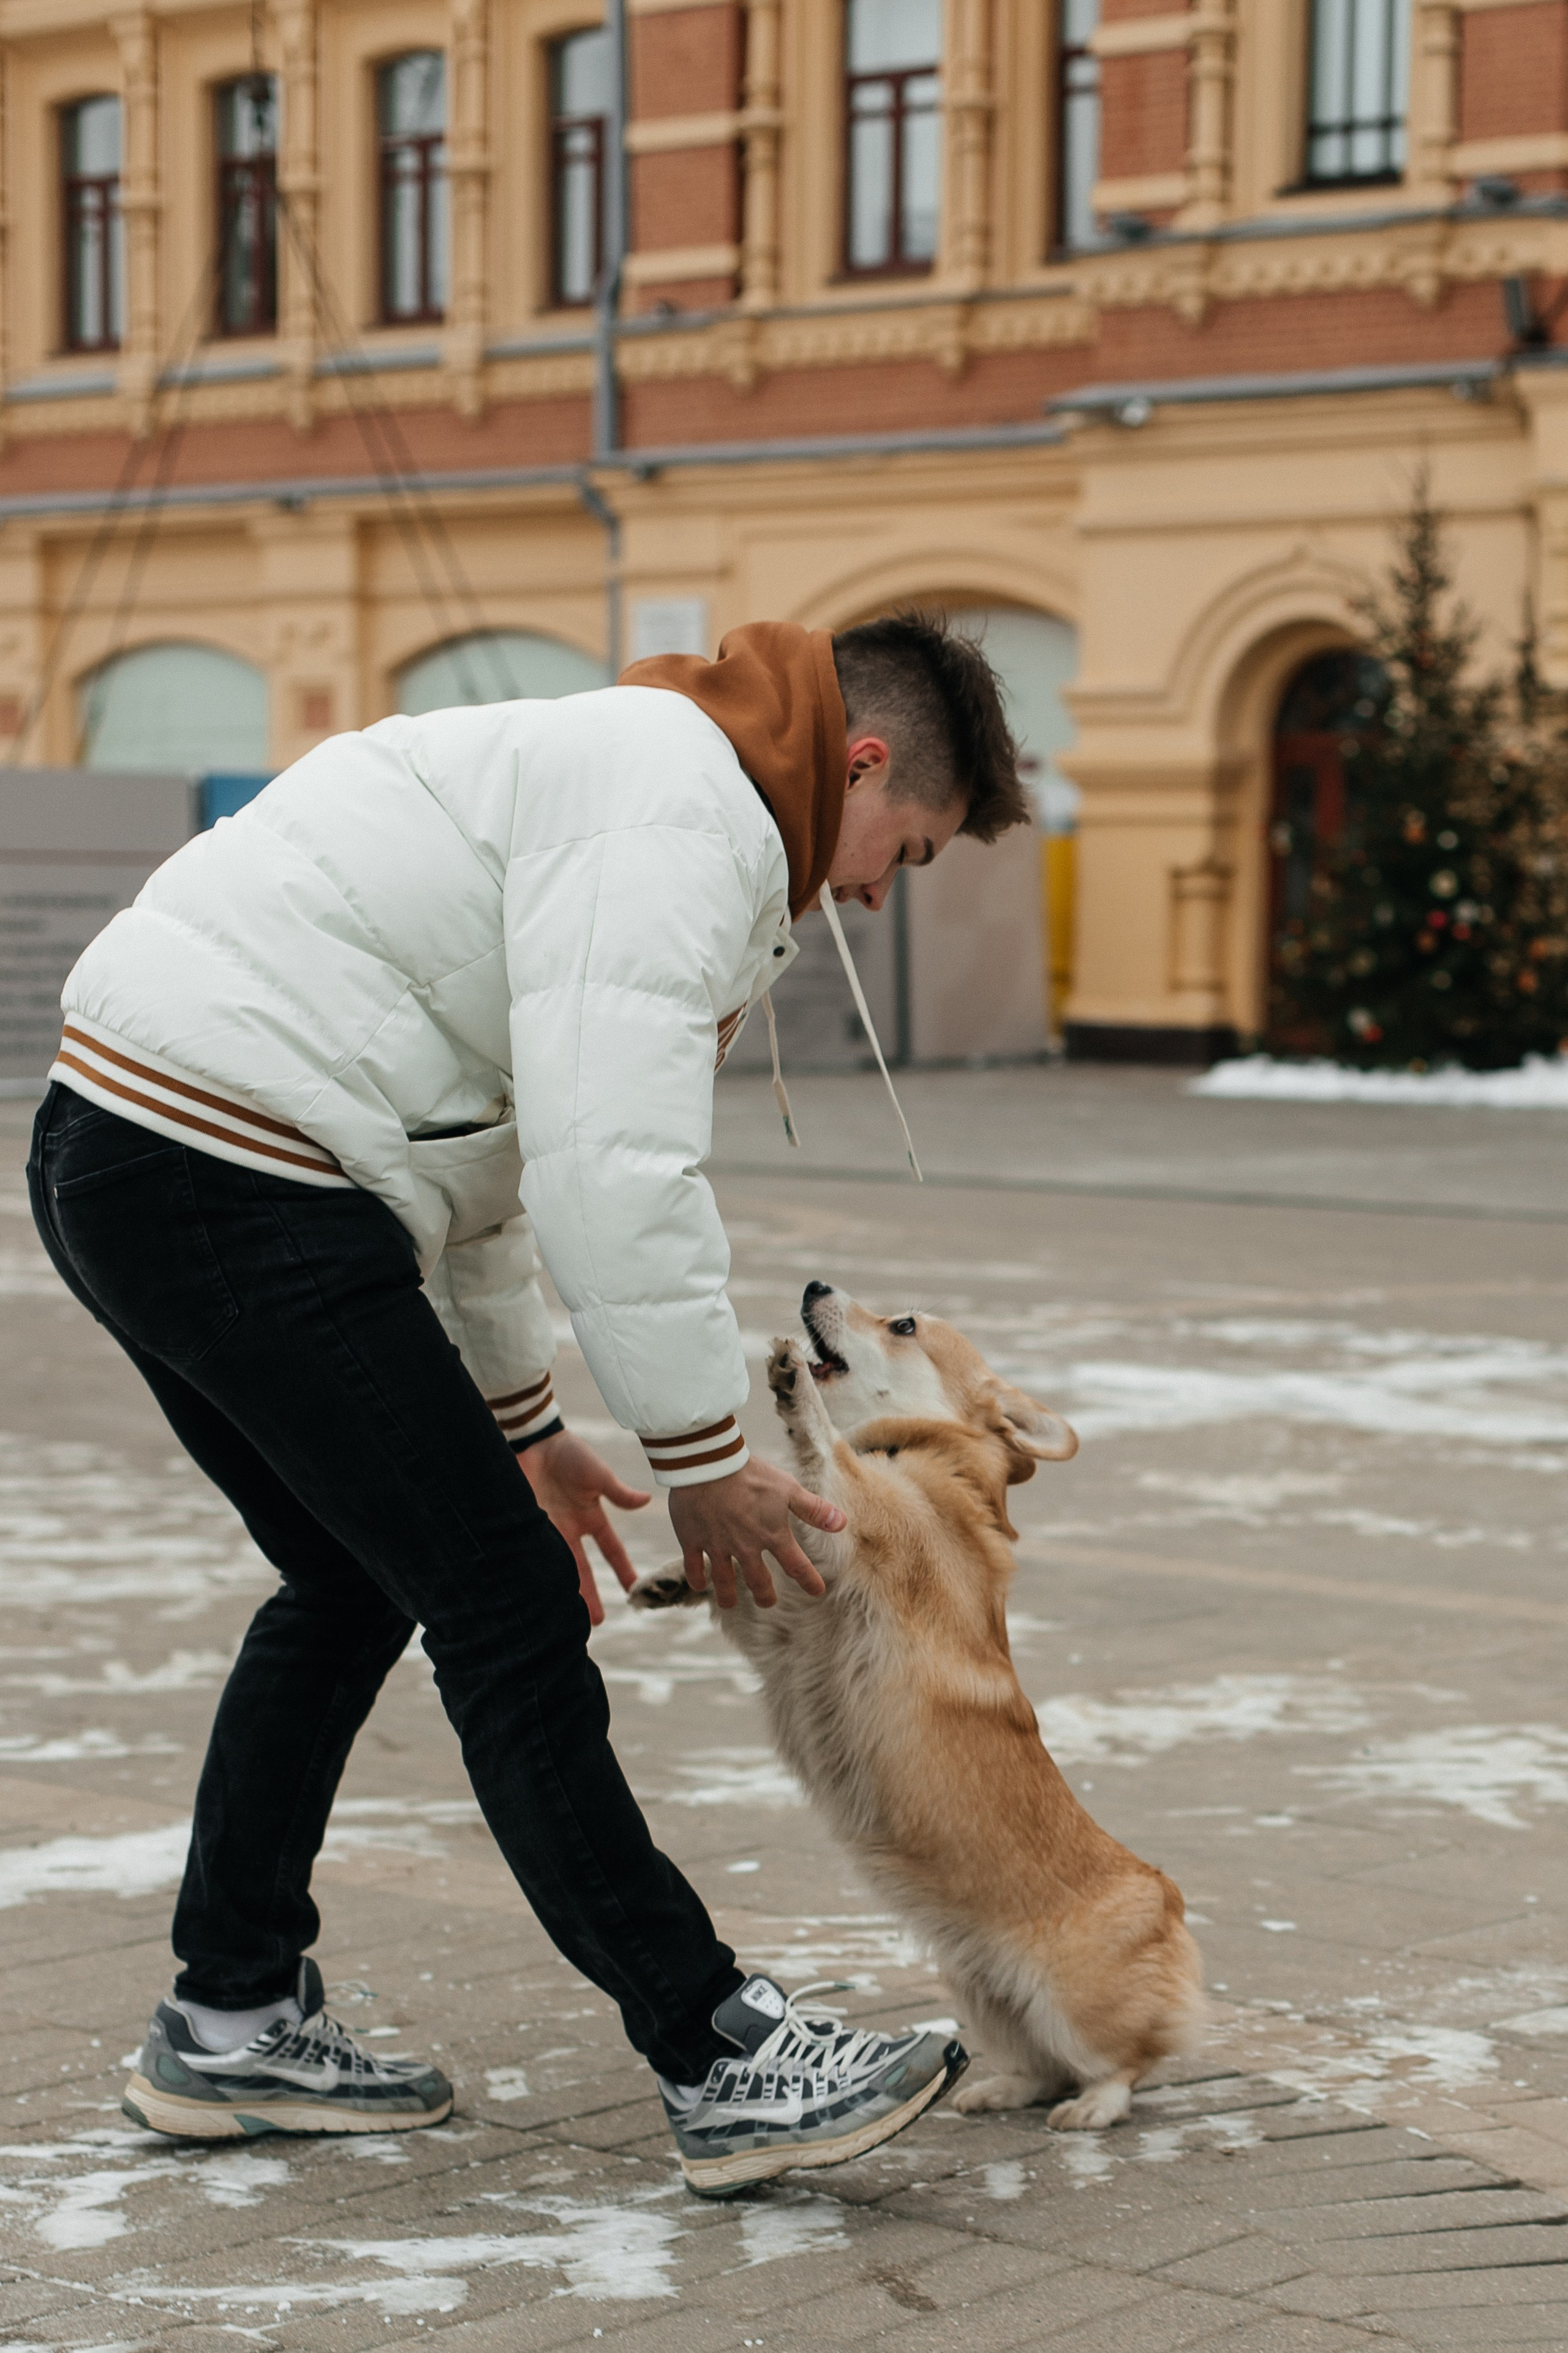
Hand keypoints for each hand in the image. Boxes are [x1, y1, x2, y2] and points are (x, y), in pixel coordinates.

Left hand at [517, 1429, 650, 1626]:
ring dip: (563, 1592)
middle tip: (596, 1622)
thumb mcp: (599, 1474)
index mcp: (591, 1516)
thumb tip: (647, 1503)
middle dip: (588, 1594)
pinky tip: (537, 1593)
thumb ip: (620, 1493)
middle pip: (581, 1568)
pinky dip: (537, 1573)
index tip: (634, 1590)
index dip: (622, 1569)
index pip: (611, 1549)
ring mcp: (547, 1528)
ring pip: (557, 1568)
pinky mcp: (526, 1525)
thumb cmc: (569, 1452)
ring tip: (566, 1618)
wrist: (534, 1441)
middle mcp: (570, 1527)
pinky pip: (533, 1554)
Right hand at [668, 1458, 844, 1610]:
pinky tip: (700, 1585)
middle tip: (767, 1602)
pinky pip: (694, 1567)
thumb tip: (842, 1524)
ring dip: (728, 1596)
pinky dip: (697, 1579)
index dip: (809, 1580)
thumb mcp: (788, 1488)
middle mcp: (746, 1547)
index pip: (796, 1566)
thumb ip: (814, 1509)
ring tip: (729, 1604)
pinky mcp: (692, 1540)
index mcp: (772, 1535)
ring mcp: (718, 1546)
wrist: (709, 1465)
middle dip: (764, 1596)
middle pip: (757, 1582)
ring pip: (724, 1581)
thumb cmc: (751, 1474)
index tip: (817, 1591)